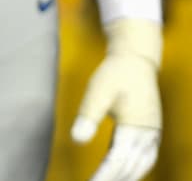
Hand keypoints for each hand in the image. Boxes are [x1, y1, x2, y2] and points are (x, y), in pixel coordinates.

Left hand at [71, 18, 161, 180]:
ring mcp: (152, 134)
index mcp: (136, 125)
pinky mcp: (150, 132)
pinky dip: (133, 169)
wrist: (136, 60)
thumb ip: (89, 115)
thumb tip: (77, 140)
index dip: (103, 175)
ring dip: (125, 177)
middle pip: (130, 166)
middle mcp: (148, 134)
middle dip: (113, 178)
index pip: (118, 159)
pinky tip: (120, 174)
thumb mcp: (98, 91)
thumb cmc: (115, 74)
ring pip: (141, 165)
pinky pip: (144, 158)